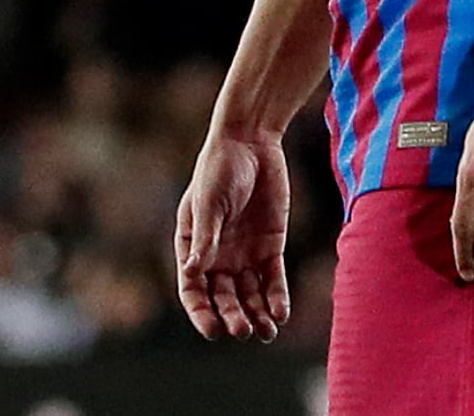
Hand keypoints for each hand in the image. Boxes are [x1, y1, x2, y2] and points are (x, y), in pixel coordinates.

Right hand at [176, 124, 291, 337]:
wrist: (251, 141)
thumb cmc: (218, 167)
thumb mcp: (208, 201)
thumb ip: (204, 236)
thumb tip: (193, 271)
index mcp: (192, 247)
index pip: (193, 290)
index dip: (201, 313)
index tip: (213, 331)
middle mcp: (217, 257)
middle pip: (223, 298)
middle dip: (232, 317)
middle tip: (243, 330)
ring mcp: (244, 254)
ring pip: (250, 296)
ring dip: (257, 315)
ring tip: (267, 332)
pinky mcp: (270, 247)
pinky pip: (273, 280)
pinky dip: (277, 298)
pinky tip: (281, 313)